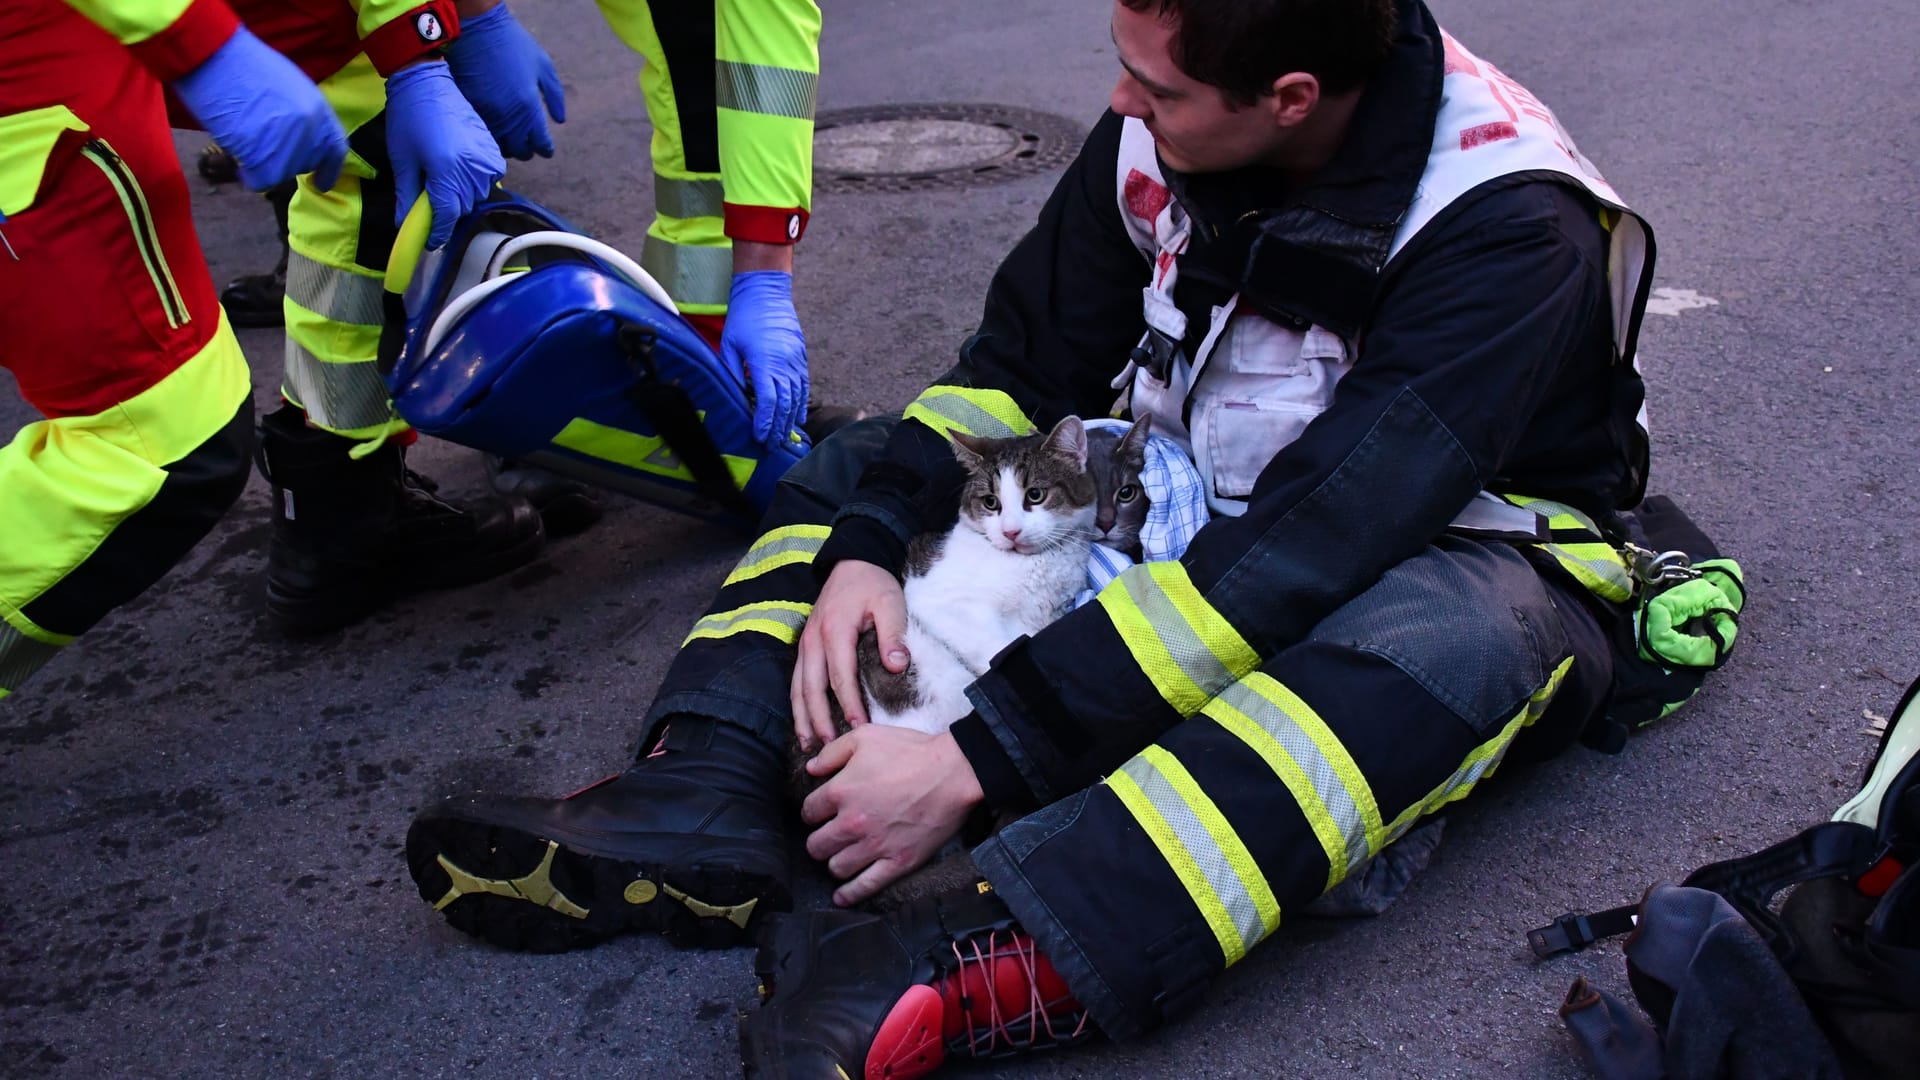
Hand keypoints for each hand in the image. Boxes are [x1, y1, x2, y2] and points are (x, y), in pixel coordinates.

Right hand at [171, 27, 346, 191]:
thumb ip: (301, 113)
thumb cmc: (243, 64)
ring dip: (264, 163)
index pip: (336, 150)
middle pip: (306, 163)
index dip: (329, 170)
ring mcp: (290, 144)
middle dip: (286, 161)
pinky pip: (262, 180)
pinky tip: (239, 163)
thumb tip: (299, 138)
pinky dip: (250, 177)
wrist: (214, 57)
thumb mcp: (288, 84)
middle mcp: (311, 129)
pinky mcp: (264, 157)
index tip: (320, 183)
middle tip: (262, 146)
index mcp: (320, 108)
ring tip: (244, 137)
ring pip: (283, 173)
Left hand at [384, 60, 505, 247]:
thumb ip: (407, 197)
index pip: (447, 216)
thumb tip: (404, 226)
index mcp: (447, 173)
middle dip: (447, 212)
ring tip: (443, 183)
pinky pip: (488, 179)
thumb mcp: (402, 161)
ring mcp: (487, 160)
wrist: (428, 83)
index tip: (428, 240)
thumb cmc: (409, 120)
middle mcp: (472, 170)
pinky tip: (458, 171)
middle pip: (464, 208)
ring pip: (477, 196)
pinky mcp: (494, 151)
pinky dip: (474, 181)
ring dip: (461, 196)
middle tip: (429, 204)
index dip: (437, 232)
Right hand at [443, 4, 565, 159]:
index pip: (541, 143)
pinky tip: (497, 131)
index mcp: (529, 107)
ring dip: (509, 147)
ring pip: (500, 147)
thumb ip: (555, 96)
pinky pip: (483, 134)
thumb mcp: (544, 66)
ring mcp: (487, 116)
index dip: (545, 149)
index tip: (546, 149)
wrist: (477, 31)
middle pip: (520, 151)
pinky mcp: (470, 110)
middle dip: (528, 150)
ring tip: (513, 140)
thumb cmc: (514, 45)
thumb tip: (560, 120)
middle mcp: (509, 117)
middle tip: (530, 146)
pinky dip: (492, 137)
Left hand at [722, 270, 808, 446]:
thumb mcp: (730, 345)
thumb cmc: (744, 318)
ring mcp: (795, 362)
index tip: (759, 437)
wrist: (767, 293)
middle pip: (784, 405)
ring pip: (796, 398)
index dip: (764, 422)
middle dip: (777, 428)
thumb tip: (733, 398)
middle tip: (770, 447)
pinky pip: (804, 386)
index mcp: (764, 362)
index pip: (767, 401)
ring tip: (783, 438)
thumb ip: (731, 372)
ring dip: (790, 420)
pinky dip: (802, 404)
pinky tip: (799, 418)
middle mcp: (784, 365)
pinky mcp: (801, 358)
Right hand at [792, 560, 908, 749]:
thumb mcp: (890, 602)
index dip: (850, 704)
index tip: (861, 728)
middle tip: (829, 748)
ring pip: (797, 687)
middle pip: (811, 689)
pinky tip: (804, 722)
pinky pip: (796, 680)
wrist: (852, 562)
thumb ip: (893, 633)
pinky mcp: (805, 646)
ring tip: (809, 745)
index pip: (841, 676)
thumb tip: (896, 665)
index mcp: (835, 631)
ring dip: (802, 717)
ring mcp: (805, 644)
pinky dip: (798, 704)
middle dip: (819, 720)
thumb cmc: (873, 584)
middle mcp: (814, 640)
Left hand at [801, 725, 982, 905]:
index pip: (808, 812)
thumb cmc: (911, 751)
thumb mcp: (866, 737)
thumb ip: (832, 752)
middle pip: (817, 845)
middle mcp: (851, 823)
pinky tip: (841, 896)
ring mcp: (875, 846)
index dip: (812, 811)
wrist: (953, 772)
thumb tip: (811, 768)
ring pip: (836, 867)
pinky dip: (849, 894)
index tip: (820, 812)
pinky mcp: (897, 862)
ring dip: (835, 861)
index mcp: (840, 792)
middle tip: (828, 835)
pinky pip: (866, 886)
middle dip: (819, 839)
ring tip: (841, 856)